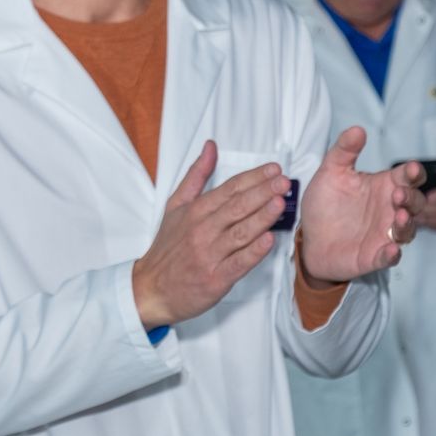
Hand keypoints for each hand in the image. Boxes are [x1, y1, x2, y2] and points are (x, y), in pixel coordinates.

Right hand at [132, 140, 291, 330]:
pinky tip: (268, 240)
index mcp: (195, 211)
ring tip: (280, 203)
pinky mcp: (215, 278)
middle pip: (237, 207)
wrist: (151, 288)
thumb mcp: (175, 205)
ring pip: (240, 232)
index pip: (229, 189)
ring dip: (262, 217)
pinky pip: (238, 263)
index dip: (253, 178)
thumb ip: (196, 175)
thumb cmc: (168, 248)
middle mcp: (202, 230)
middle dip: (263, 192)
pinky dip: (254, 252)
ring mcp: (209, 254)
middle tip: (284, 182)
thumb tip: (210, 147)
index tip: (274, 169)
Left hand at [299, 127, 420, 285]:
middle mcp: (389, 210)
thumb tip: (357, 129)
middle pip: (415, 203)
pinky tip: (390, 249)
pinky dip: (392, 254)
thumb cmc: (326, 204)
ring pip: (407, 231)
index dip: (414, 173)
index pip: (408, 178)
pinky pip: (389, 258)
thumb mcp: (331, 173)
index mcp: (384, 187)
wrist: (309, 238)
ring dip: (407, 224)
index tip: (411, 169)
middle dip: (411, 198)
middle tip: (398, 194)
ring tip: (399, 216)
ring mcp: (384, 234)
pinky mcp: (374, 256)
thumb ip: (343, 151)